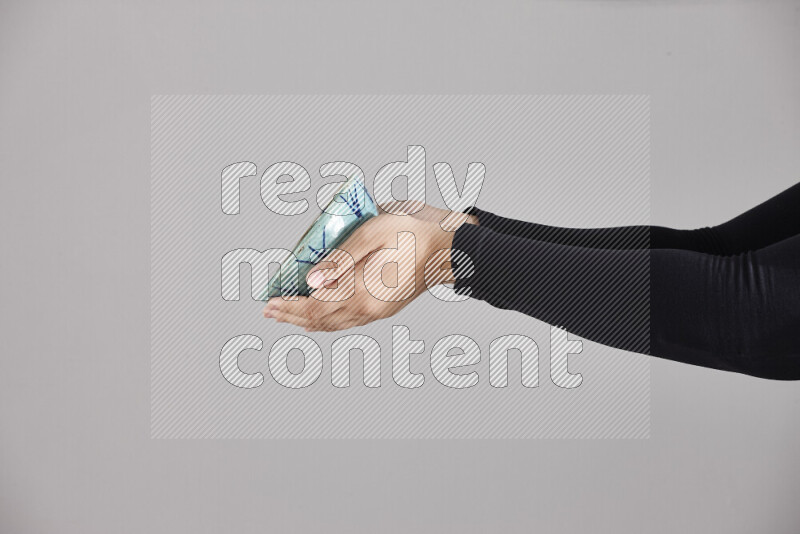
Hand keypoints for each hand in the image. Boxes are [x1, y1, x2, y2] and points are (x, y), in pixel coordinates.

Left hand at [262, 204, 476, 331]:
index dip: (290, 306)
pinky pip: (348, 321)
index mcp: (364, 292)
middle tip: (269, 312)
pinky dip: (327, 321)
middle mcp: (369, 309)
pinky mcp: (384, 309)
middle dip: (292, 316)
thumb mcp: (374, 233)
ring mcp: (378, 312)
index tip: (269, 302)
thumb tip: (312, 278)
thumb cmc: (414, 234)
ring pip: (335, 324)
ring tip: (287, 315)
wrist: (450, 251)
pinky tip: (320, 316)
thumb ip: (340, 258)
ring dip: (308, 321)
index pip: (316, 306)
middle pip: (322, 320)